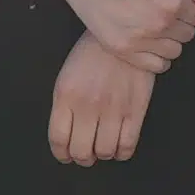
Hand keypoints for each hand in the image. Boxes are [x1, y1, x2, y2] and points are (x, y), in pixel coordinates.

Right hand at [11, 0, 194, 67]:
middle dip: (179, 23)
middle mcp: (160, 23)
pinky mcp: (123, 50)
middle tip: (160, 11)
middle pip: (188, 35)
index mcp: (173, 0)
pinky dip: (157, 57)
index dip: (186, 7)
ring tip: (153, 26)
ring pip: (174, 52)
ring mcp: (141, 39)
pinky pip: (156, 66)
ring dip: (169, 40)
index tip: (171, 0)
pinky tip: (147, 42)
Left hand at [44, 35, 155, 167]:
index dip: (61, 154)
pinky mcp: (135, 110)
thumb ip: (64, 105)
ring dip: (102, 155)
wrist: (125, 37)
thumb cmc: (93, 54)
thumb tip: (66, 135)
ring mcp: (113, 109)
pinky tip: (119, 147)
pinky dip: (122, 153)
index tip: (65, 156)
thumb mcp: (67, 76)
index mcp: (66, 96)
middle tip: (85, 154)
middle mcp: (87, 106)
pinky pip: (127, 145)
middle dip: (81, 158)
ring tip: (103, 148)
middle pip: (80, 150)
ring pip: (104, 151)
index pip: (58, 138)